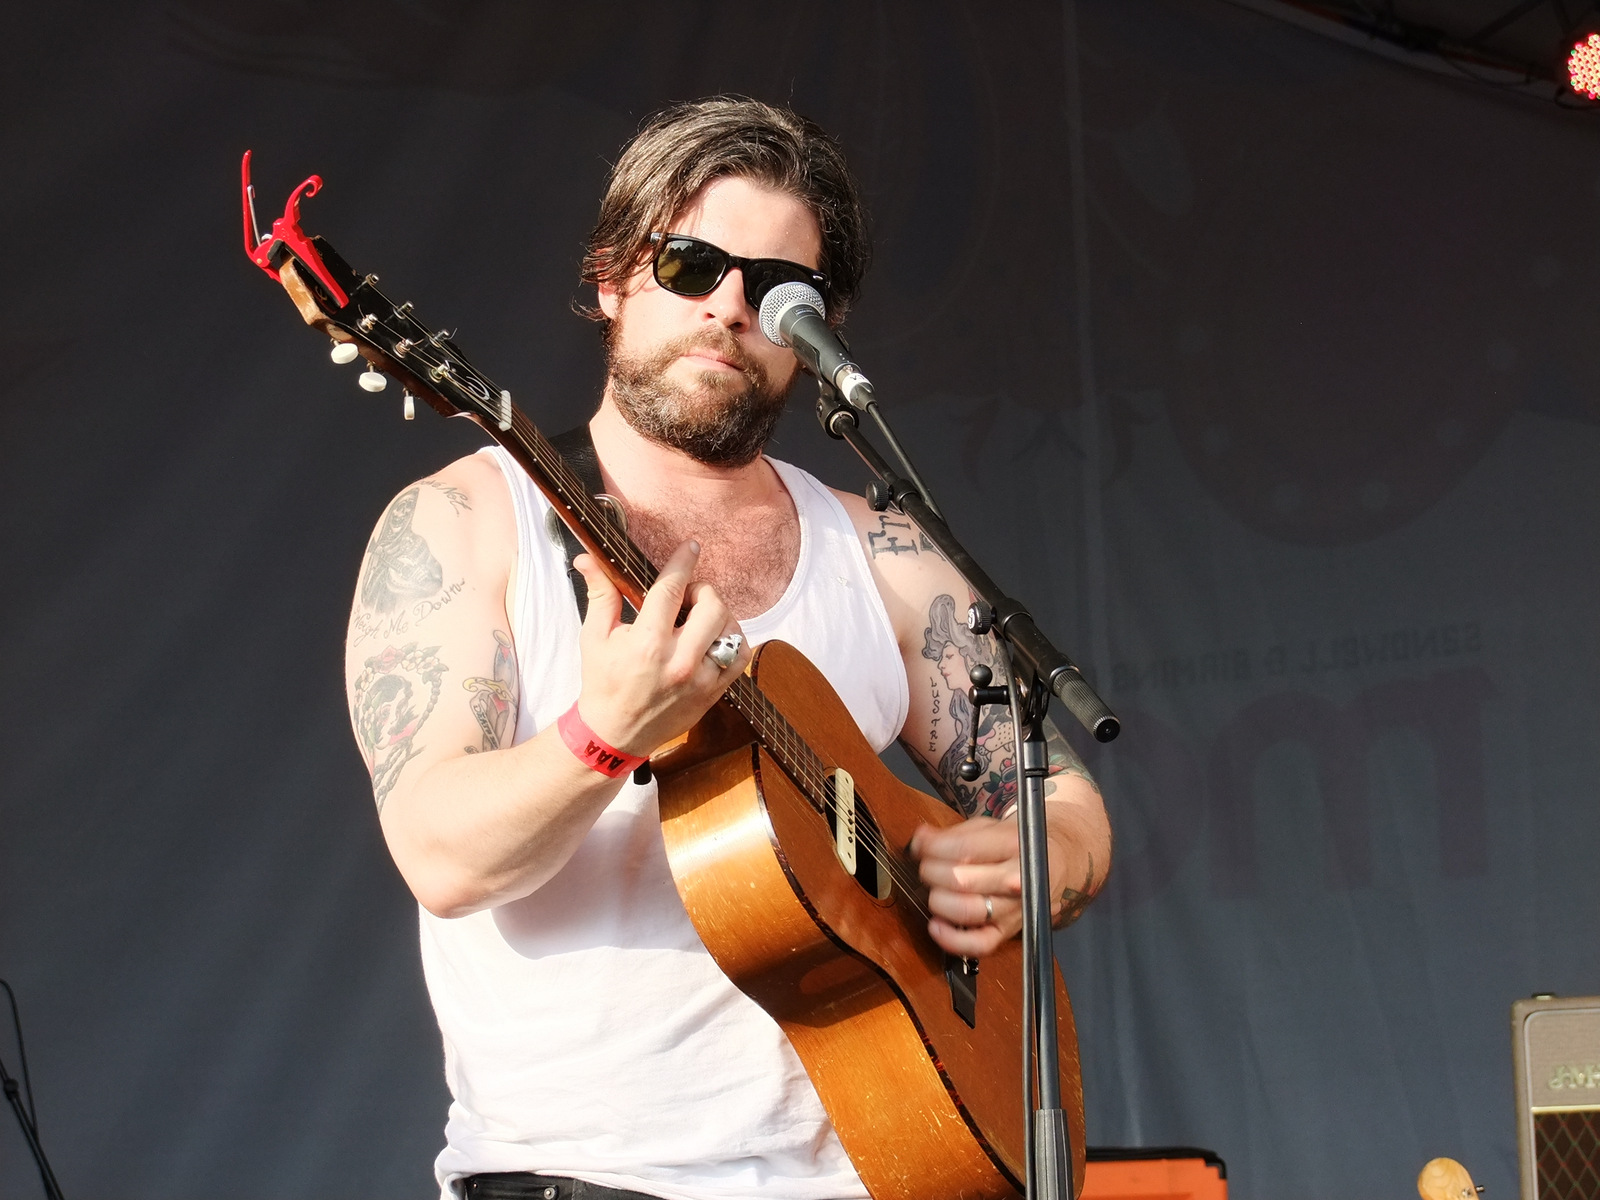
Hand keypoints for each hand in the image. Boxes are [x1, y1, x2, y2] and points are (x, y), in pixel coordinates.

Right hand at [572, 541, 751, 754]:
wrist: (614, 733)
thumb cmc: (603, 683)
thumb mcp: (595, 637)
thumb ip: (600, 594)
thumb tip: (588, 558)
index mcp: (647, 643)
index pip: (672, 589)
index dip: (683, 562)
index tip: (691, 547)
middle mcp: (678, 661)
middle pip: (712, 606)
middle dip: (702, 592)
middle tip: (688, 596)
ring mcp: (700, 680)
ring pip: (731, 630)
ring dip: (719, 615)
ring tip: (700, 618)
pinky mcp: (713, 693)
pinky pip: (741, 657)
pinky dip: (734, 641)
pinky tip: (716, 638)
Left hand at [909, 816, 1022, 956]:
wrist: (1052, 864)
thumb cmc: (1011, 845)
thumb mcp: (987, 828)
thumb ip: (953, 834)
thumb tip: (920, 839)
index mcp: (1012, 845)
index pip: (964, 849)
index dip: (933, 848)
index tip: (921, 847)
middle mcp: (1016, 878)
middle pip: (963, 881)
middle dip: (933, 873)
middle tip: (926, 868)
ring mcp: (1013, 909)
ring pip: (968, 911)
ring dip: (939, 901)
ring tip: (934, 891)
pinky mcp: (1008, 932)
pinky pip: (979, 945)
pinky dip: (952, 940)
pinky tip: (936, 926)